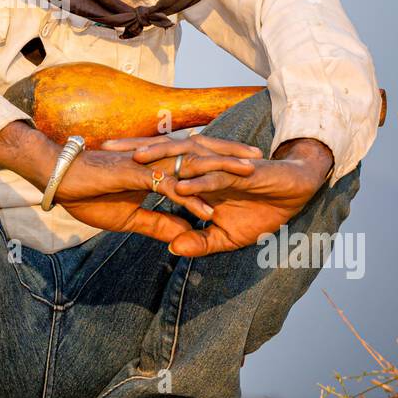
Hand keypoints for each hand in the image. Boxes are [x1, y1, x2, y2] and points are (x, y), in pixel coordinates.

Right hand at [54, 134, 258, 241]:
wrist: (59, 181)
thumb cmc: (88, 195)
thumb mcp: (130, 217)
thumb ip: (159, 222)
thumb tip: (187, 233)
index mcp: (154, 167)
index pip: (194, 161)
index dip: (218, 161)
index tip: (243, 165)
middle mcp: (154, 161)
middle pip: (201, 155)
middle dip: (231, 156)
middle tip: (260, 158)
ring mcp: (146, 166)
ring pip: (192, 166)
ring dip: (221, 171)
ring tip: (249, 174)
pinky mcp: (135, 177)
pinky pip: (169, 188)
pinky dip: (190, 199)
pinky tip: (209, 211)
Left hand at [125, 137, 333, 255]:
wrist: (296, 193)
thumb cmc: (262, 210)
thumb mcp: (227, 235)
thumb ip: (200, 241)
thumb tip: (174, 248)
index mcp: (197, 174)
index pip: (159, 162)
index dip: (132, 160)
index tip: (101, 163)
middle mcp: (206, 165)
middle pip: (165, 152)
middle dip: (135, 149)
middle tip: (105, 148)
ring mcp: (223, 166)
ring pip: (188, 159)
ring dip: (164, 158)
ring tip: (138, 160)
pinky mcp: (243, 172)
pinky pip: (217, 176)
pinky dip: (200, 181)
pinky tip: (182, 185)